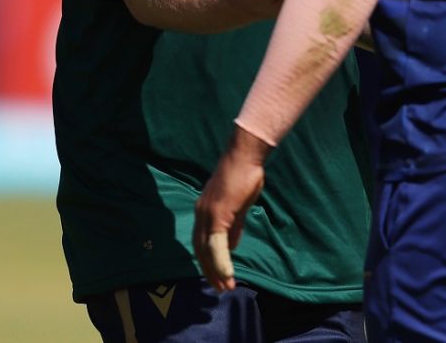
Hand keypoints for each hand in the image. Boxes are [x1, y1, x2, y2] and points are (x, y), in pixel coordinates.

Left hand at [193, 128, 269, 291]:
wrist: (245, 155)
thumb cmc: (244, 175)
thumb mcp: (238, 205)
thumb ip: (234, 225)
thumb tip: (232, 245)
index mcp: (203, 211)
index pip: (201, 243)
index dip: (208, 261)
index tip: (216, 276)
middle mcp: (201, 214)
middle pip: (200, 250)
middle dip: (210, 271)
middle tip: (220, 288)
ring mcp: (208, 214)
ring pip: (207, 251)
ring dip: (216, 271)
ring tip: (226, 286)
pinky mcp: (218, 214)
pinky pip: (218, 244)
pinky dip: (222, 261)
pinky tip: (228, 273)